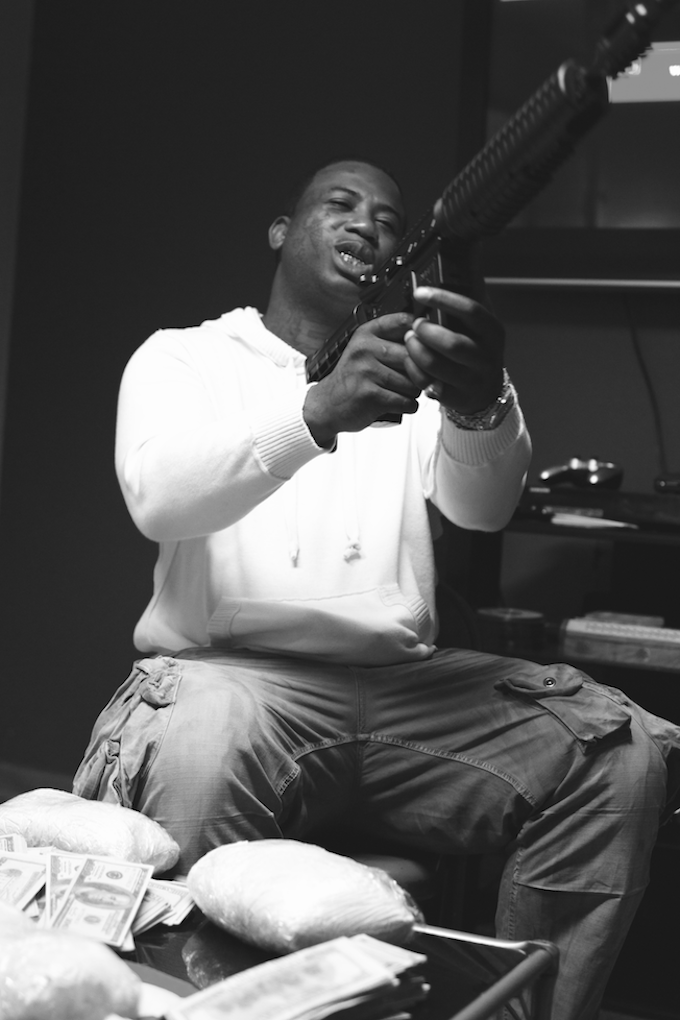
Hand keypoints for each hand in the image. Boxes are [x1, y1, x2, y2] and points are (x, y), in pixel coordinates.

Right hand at [303, 312, 419, 444]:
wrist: (328, 405)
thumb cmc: (356, 378)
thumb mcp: (368, 350)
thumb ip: (395, 341)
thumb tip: (435, 340)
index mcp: (368, 333)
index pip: (406, 322)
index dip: (422, 336)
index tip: (423, 347)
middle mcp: (365, 348)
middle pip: (415, 356)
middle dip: (420, 372)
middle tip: (413, 379)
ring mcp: (366, 371)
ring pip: (414, 381)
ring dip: (414, 391)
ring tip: (401, 392)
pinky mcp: (370, 396)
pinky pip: (407, 401)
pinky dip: (409, 406)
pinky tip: (398, 403)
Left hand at [403, 286, 504, 414]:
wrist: (486, 392)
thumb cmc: (478, 353)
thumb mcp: (481, 329)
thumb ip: (466, 308)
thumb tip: (448, 274)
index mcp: (493, 333)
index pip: (471, 311)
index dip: (444, 300)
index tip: (420, 292)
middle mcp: (486, 357)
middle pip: (453, 343)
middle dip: (427, 331)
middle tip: (415, 324)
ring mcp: (472, 379)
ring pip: (437, 365)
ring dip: (416, 350)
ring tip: (409, 339)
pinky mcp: (456, 397)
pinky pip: (428, 383)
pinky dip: (414, 370)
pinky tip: (410, 360)